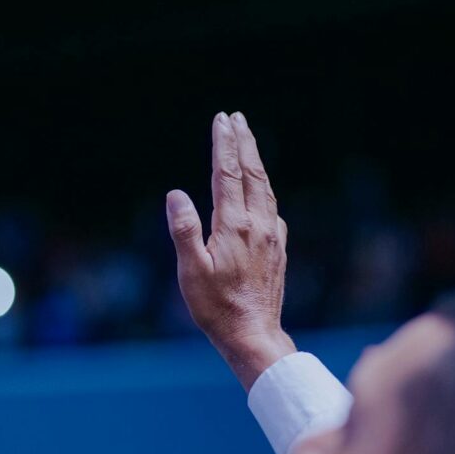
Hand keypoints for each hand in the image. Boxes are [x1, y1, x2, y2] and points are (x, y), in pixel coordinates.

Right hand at [166, 111, 295, 389]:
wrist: (254, 335)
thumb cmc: (216, 307)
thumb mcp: (191, 271)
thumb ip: (184, 229)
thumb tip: (176, 194)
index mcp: (234, 226)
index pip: (228, 174)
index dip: (224, 145)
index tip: (221, 120)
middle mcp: (258, 225)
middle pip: (252, 173)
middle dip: (243, 143)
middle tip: (236, 118)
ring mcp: (272, 236)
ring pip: (265, 188)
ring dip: (256, 162)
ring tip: (248, 143)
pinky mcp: (278, 249)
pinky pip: (272, 208)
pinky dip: (264, 189)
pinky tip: (261, 191)